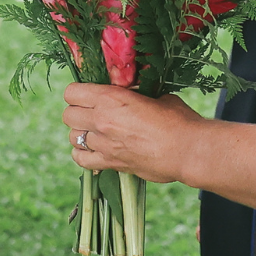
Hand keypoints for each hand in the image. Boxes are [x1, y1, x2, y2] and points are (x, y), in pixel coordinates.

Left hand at [62, 84, 201, 183]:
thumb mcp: (156, 95)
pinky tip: (95, 149)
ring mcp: (103, 144)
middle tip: (93, 113)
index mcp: (111, 98)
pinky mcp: (110, 163)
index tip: (89, 95)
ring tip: (96, 132)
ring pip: (72, 137)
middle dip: (78, 112)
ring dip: (81, 133)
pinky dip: (83, 154)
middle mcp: (101, 120)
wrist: (188, 150)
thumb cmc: (178, 119)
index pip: (71, 92)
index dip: (79, 92)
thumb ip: (135, 94)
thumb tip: (129, 93)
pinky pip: (80, 159)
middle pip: (68, 115)